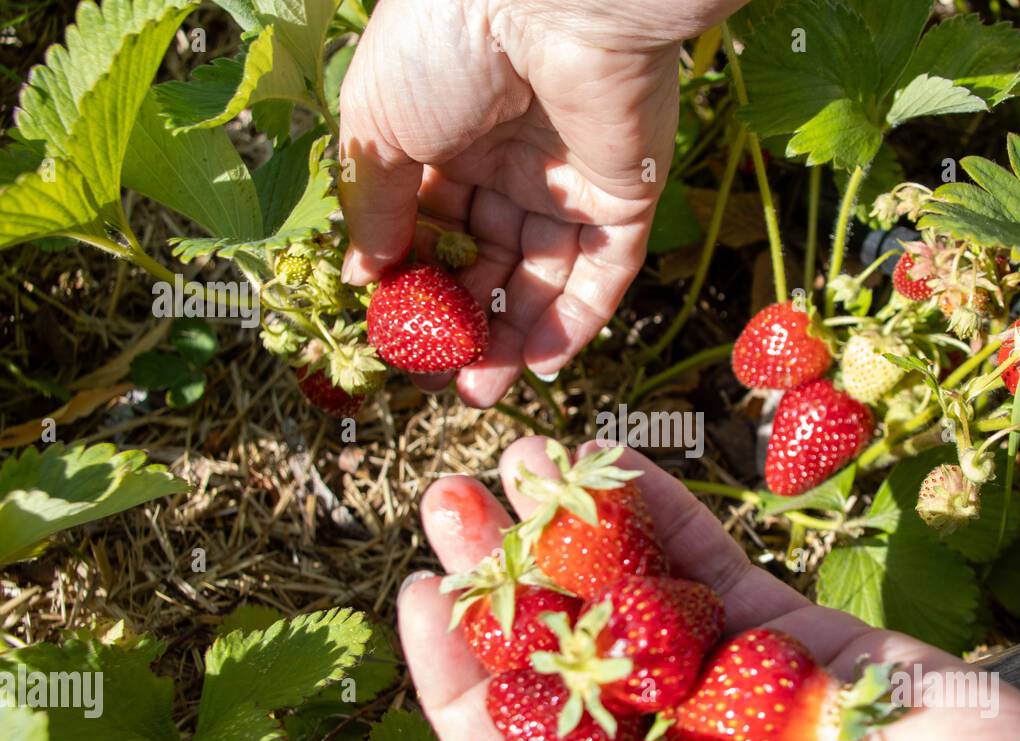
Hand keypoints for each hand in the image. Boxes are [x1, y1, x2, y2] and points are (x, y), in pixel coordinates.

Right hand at [339, 0, 742, 406]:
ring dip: (512, 336)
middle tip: (440, 380)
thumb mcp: (378, 130)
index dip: (414, 281)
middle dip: (464, 321)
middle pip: (488, 259)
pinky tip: (539, 365)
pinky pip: (602, 273)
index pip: (431, 224)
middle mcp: (511, 158)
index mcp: (447, 133)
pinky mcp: (626, 196)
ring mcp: (571, 180)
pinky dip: (573, 321)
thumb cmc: (443, 47)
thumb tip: (362, 277)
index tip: (397, 336)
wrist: (545, 0)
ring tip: (479, 392)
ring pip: (542, 276)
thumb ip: (373, 210)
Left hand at [397, 436, 1019, 740]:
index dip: (458, 671)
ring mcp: (736, 696)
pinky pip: (717, 568)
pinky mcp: (801, 642)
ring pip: (632, 596)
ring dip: (571, 526)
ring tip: (513, 456)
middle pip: (562, 654)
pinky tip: (611, 459)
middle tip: (447, 498)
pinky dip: (662, 514)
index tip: (418, 595)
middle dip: (502, 574)